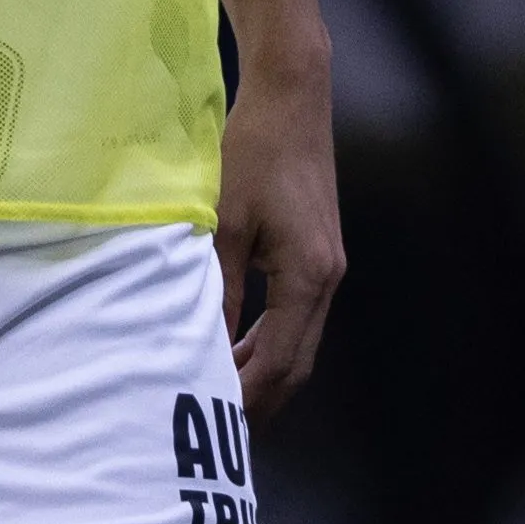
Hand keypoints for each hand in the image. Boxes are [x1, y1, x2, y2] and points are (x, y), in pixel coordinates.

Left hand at [216, 49, 342, 419]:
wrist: (292, 98)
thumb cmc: (253, 151)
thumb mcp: (222, 222)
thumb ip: (215, 286)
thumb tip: (196, 340)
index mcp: (307, 275)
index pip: (279, 360)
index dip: (246, 395)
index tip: (214, 420)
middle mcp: (327, 277)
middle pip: (297, 362)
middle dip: (260, 397)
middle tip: (217, 425)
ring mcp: (328, 266)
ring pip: (299, 341)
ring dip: (263, 370)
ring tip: (221, 394)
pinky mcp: (318, 253)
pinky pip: (296, 315)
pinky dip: (268, 339)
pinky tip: (236, 346)